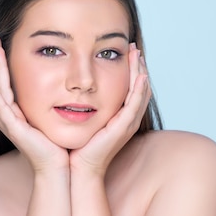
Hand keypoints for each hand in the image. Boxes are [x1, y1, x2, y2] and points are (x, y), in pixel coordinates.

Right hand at [0, 35, 68, 171]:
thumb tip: (59, 87)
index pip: (2, 84)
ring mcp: (8, 122)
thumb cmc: (56, 145)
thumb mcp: (49, 117)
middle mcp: (8, 116)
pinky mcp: (14, 129)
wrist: (57, 167)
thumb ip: (48, 103)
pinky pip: (0, 107)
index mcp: (15, 113)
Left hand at [69, 43, 150, 176]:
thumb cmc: (78, 146)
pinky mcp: (123, 127)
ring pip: (141, 92)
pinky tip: (140, 74)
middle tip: (134, 47)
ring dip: (141, 72)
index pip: (132, 88)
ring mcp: (128, 123)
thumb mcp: (84, 119)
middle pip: (141, 87)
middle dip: (139, 66)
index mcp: (121, 117)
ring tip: (137, 54)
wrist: (78, 168)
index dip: (131, 70)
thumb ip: (84, 105)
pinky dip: (139, 88)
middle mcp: (128, 119)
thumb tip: (73, 88)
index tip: (126, 52)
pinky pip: (135, 103)